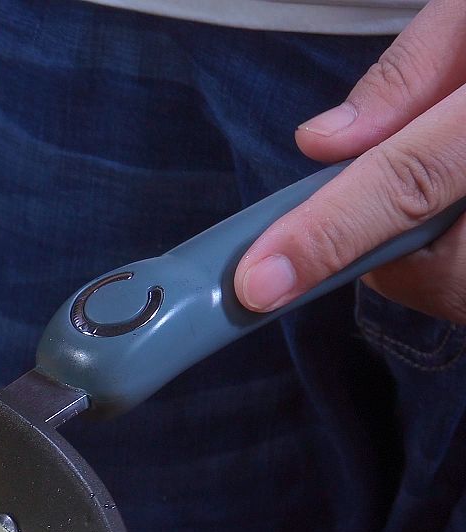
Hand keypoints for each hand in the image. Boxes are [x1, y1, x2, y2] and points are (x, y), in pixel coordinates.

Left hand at [235, 0, 465, 321]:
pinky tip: (463, 210)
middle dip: (383, 244)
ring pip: (453, 287)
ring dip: (430, 255)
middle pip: (430, 262)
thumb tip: (323, 143)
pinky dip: (454, 260)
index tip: (258, 284)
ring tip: (459, 180)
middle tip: (406, 176)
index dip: (329, 235)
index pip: (410, 182)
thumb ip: (413, 71)